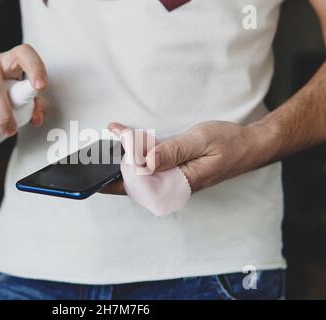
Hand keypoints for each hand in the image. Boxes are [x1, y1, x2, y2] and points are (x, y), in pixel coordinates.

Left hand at [102, 121, 271, 194]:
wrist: (250, 145)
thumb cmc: (229, 143)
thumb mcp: (199, 141)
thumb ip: (171, 151)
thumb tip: (143, 161)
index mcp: (180, 183)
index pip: (141, 187)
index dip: (117, 180)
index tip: (98, 173)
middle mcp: (174, 185)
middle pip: (137, 185)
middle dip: (113, 173)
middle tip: (92, 160)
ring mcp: (174, 179)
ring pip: (142, 175)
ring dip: (123, 163)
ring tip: (103, 150)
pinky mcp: (175, 171)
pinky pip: (151, 167)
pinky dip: (137, 155)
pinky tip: (126, 142)